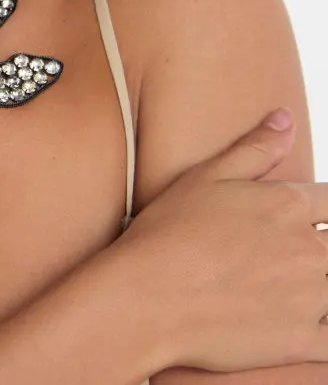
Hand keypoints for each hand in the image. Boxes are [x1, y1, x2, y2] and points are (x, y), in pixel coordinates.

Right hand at [116, 108, 327, 371]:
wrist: (147, 295)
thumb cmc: (169, 232)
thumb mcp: (206, 176)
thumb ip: (254, 148)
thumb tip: (286, 117)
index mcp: (287, 205)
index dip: (325, 207)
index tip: (313, 217)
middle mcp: (308, 249)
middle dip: (323, 249)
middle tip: (284, 257)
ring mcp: (310, 298)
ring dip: (323, 288)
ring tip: (294, 287)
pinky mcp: (303, 340)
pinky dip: (326, 331)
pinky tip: (308, 326)